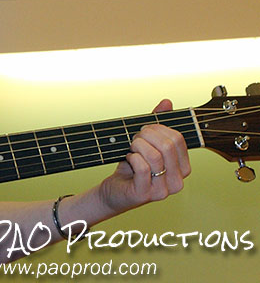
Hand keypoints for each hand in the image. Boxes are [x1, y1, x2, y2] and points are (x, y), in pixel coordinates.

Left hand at [98, 99, 190, 213]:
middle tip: (134, 139)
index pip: (178, 139)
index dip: (157, 129)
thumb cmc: (131, 167)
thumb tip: (166, 102)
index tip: (144, 131)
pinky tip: (128, 159)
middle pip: (167, 145)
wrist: (114, 190)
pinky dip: (131, 157)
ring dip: (136, 146)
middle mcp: (178, 181)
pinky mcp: (146, 194)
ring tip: (130, 149)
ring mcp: (164, 190)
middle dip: (145, 135)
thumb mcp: (145, 143)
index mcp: (183, 168)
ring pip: (155, 155)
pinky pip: (143, 167)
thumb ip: (157, 123)